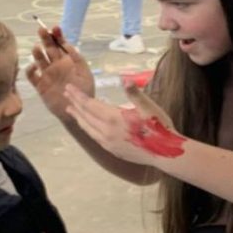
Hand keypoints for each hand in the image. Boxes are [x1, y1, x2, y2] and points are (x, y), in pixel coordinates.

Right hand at [26, 24, 93, 122]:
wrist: (78, 110)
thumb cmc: (84, 92)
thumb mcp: (85, 73)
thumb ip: (78, 59)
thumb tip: (68, 44)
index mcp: (67, 61)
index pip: (60, 45)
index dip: (57, 36)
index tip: (55, 28)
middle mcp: (56, 65)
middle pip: (48, 48)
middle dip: (45, 38)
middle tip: (41, 30)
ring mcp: (47, 75)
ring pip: (39, 59)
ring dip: (37, 52)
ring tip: (38, 48)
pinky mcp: (40, 85)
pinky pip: (32, 76)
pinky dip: (30, 70)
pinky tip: (34, 66)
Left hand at [63, 82, 183, 166]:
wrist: (166, 153)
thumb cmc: (159, 128)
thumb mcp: (149, 107)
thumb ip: (134, 93)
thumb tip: (125, 79)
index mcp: (114, 118)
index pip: (90, 104)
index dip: (78, 95)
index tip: (68, 87)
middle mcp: (106, 132)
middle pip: (85, 115)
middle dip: (75, 103)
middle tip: (66, 94)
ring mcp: (108, 143)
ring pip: (87, 127)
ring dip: (78, 117)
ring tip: (70, 109)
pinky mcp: (112, 150)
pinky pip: (94, 136)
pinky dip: (86, 127)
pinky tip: (86, 125)